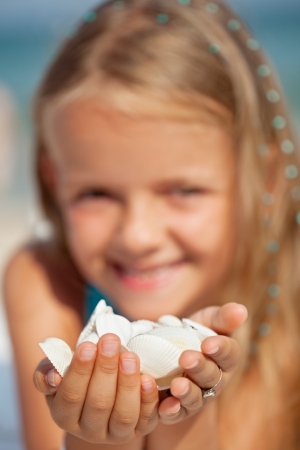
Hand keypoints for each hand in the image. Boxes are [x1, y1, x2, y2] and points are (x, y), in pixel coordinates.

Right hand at [34, 334, 158, 443]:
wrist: (101, 389)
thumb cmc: (77, 374)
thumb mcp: (56, 371)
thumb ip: (46, 371)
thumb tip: (54, 377)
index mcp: (64, 415)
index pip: (72, 396)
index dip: (80, 371)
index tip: (88, 345)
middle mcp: (89, 430)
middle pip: (99, 403)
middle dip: (106, 370)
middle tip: (111, 341)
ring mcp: (115, 433)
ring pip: (123, 414)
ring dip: (127, 384)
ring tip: (130, 356)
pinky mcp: (140, 429)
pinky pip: (146, 419)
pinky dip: (148, 399)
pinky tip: (148, 378)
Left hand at [158, 302, 247, 423]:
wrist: (169, 358)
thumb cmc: (193, 335)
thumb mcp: (207, 322)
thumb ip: (222, 317)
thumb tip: (241, 309)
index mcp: (225, 359)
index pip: (229, 354)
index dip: (220, 349)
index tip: (209, 343)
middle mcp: (214, 381)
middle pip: (211, 377)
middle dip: (200, 368)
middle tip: (186, 358)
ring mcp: (197, 397)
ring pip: (196, 398)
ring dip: (187, 392)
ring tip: (176, 385)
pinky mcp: (177, 409)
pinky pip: (176, 414)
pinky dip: (172, 411)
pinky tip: (166, 405)